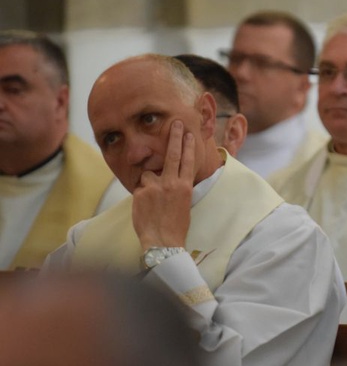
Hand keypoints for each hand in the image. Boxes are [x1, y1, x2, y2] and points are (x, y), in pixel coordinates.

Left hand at [132, 120, 194, 249]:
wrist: (163, 241)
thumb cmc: (176, 226)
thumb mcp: (184, 204)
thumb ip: (178, 187)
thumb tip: (170, 177)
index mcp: (185, 187)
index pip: (188, 161)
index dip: (188, 146)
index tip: (189, 134)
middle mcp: (171, 183)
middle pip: (172, 154)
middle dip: (175, 137)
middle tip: (176, 123)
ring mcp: (155, 187)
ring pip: (148, 174)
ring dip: (148, 183)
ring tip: (153, 202)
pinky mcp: (141, 193)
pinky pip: (139, 187)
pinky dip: (141, 195)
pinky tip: (145, 208)